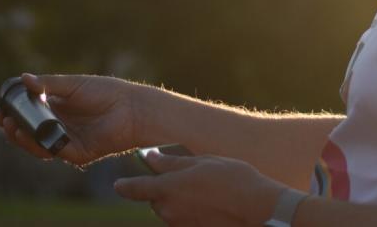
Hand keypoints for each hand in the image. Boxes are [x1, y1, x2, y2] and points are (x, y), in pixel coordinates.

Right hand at [0, 72, 136, 166]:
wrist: (130, 107)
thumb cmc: (106, 92)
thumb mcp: (73, 84)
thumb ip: (49, 84)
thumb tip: (23, 78)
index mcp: (59, 109)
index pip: (30, 115)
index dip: (14, 113)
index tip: (0, 108)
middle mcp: (61, 127)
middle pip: (30, 132)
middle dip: (13, 127)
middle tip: (1, 119)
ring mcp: (67, 142)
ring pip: (37, 145)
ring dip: (21, 137)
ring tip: (10, 125)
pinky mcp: (76, 154)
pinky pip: (53, 152)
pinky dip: (38, 145)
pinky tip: (27, 134)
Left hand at [114, 150, 283, 225]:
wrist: (258, 211)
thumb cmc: (233, 179)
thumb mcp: (202, 162)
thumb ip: (172, 161)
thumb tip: (149, 157)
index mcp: (167, 188)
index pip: (134, 188)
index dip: (125, 185)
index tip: (118, 184)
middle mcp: (169, 211)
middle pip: (156, 199)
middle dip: (165, 189)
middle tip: (188, 177)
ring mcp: (181, 225)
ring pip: (171, 210)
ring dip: (180, 200)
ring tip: (207, 190)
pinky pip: (185, 220)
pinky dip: (193, 212)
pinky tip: (212, 204)